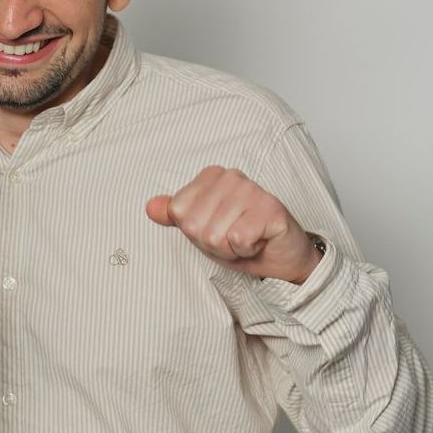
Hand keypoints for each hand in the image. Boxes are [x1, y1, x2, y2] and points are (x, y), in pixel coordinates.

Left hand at [146, 166, 320, 283]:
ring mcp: (252, 189)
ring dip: (229, 249)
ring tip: (246, 241)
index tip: (217, 230)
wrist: (282, 256)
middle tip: (233, 239)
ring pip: (215, 235)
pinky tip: (258, 242)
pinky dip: (245, 250)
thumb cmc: (242, 239)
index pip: (178, 212)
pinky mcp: (270, 207)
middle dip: (212, 243)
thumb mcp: (201, 228)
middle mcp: (231, 176)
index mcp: (211, 176)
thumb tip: (150, 207)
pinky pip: (237, 239)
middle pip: (194, 225)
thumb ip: (176, 215)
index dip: (195, 232)